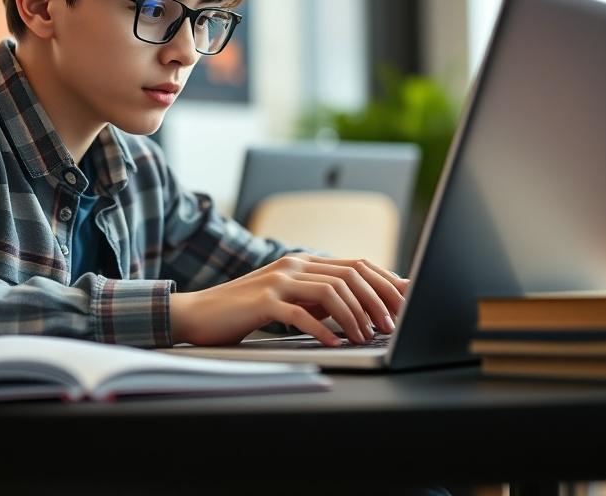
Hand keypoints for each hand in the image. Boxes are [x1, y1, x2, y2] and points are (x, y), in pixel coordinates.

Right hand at [169, 254, 409, 346]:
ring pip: (330, 291)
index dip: (386, 282)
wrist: (199, 313)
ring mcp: (277, 280)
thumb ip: (320, 299)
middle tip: (391, 326)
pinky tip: (334, 343)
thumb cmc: (248, 312)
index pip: (357, 264)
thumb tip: (362, 309)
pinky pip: (299, 314)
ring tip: (365, 338)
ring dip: (354, 317)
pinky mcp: (262, 301)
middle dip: (377, 301)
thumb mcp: (291, 300)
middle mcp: (294, 264)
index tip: (406, 303)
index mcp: (304, 261)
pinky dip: (322, 329)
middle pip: (350, 274)